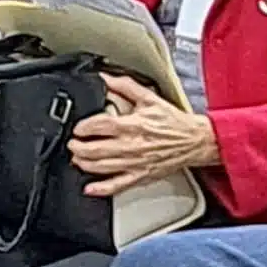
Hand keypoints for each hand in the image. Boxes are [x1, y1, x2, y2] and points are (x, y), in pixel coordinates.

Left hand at [73, 74, 214, 198]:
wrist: (194, 141)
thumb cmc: (173, 121)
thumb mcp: (149, 97)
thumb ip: (125, 86)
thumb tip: (105, 78)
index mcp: (132, 125)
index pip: (99, 126)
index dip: (82, 127)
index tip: (76, 128)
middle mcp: (131, 145)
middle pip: (95, 149)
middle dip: (77, 147)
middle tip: (72, 144)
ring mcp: (135, 163)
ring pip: (101, 167)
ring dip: (84, 164)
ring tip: (77, 159)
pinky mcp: (140, 176)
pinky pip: (117, 185)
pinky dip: (101, 188)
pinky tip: (90, 187)